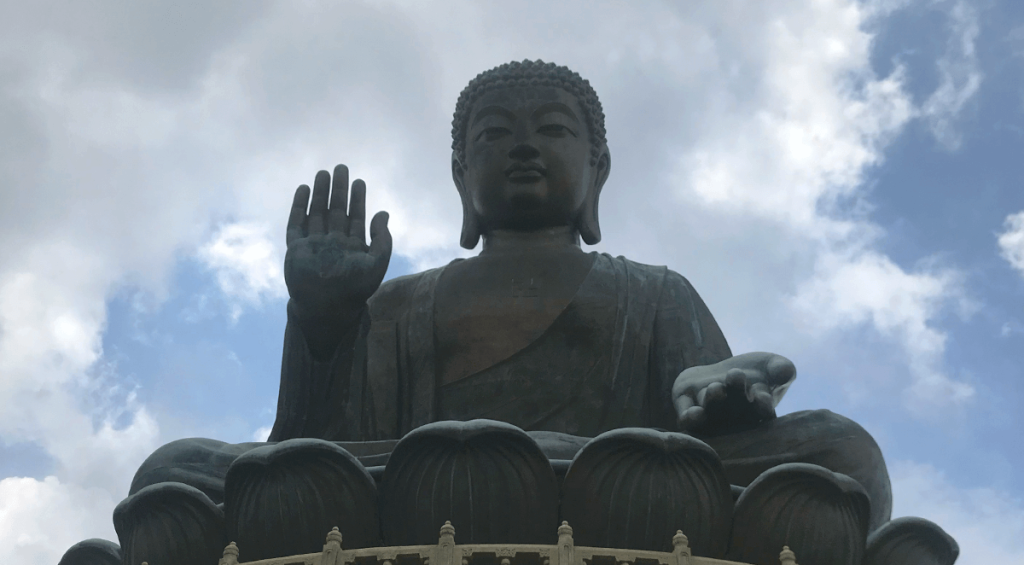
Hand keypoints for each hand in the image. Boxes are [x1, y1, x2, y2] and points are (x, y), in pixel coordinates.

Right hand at [284, 164, 391, 317]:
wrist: (327, 308)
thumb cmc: (354, 290)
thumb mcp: (377, 263)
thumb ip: (382, 239)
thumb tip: (383, 213)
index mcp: (352, 247)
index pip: (356, 217)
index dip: (358, 199)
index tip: (360, 181)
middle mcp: (333, 243)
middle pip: (336, 210)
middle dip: (339, 190)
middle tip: (341, 168)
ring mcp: (314, 245)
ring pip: (317, 213)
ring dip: (320, 193)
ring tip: (323, 173)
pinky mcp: (296, 249)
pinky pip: (296, 224)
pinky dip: (299, 207)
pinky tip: (303, 190)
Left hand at [672, 352, 795, 434]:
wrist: (721, 374)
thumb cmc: (754, 373)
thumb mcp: (771, 367)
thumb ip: (781, 369)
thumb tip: (786, 371)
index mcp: (757, 411)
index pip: (762, 411)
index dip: (762, 406)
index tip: (762, 396)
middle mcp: (733, 418)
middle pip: (734, 409)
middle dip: (735, 394)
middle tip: (736, 376)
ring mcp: (710, 416)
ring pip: (711, 412)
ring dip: (713, 402)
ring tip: (716, 388)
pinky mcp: (687, 410)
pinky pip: (688, 420)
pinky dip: (690, 419)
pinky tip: (694, 413)